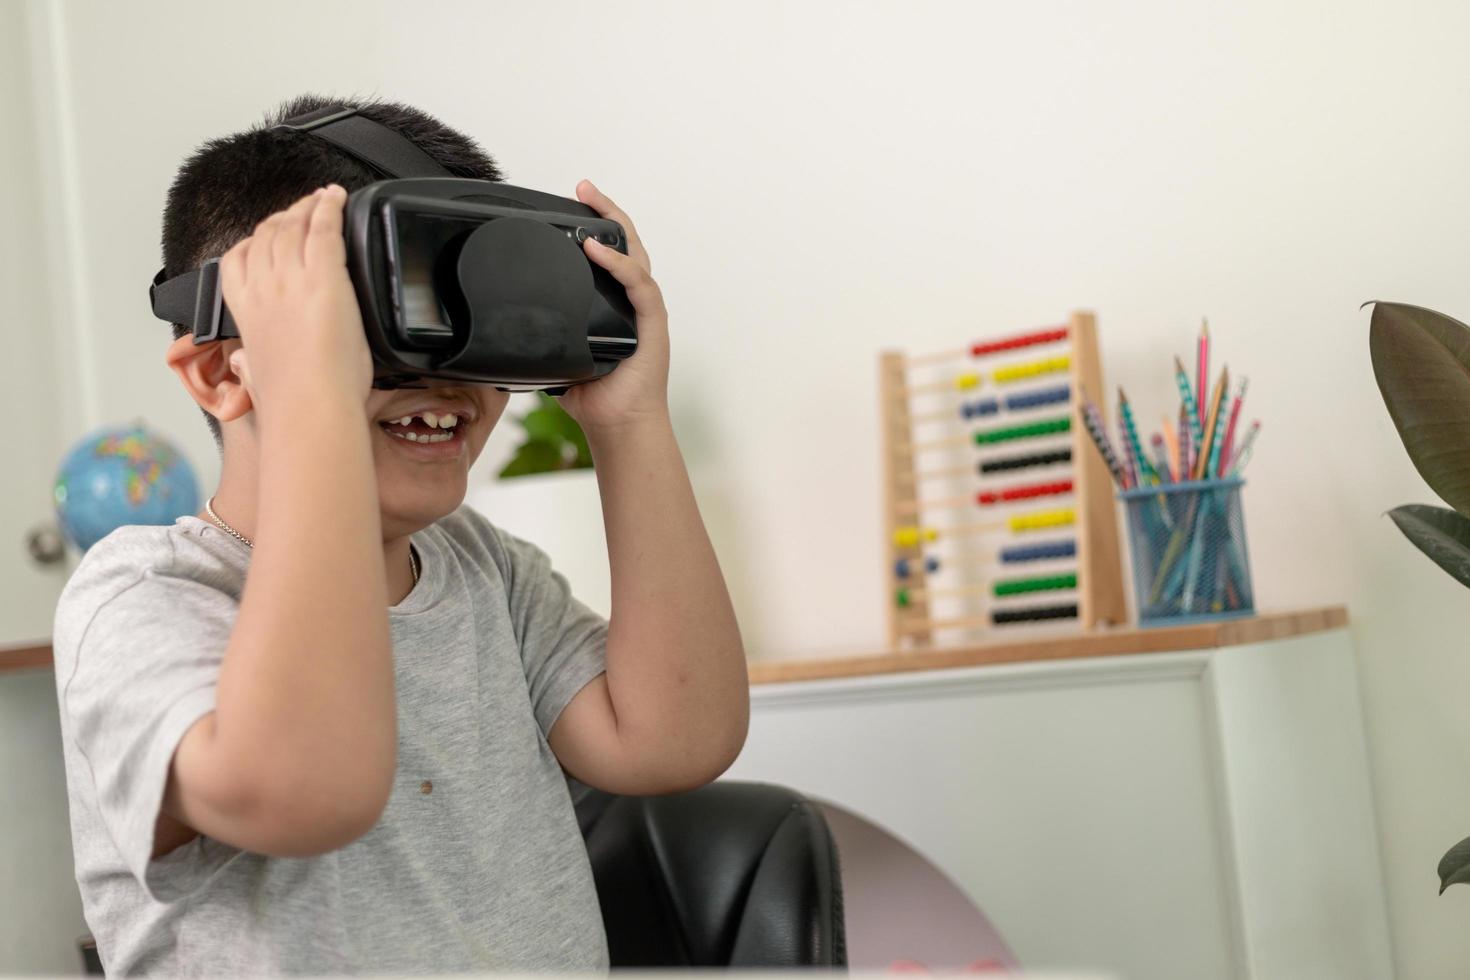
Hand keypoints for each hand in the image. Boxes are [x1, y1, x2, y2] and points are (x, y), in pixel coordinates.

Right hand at [218, 185, 371, 419]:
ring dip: (307, 208)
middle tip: (304, 209)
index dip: (255, 239)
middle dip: (285, 217)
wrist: (310, 407)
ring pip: (294, 227)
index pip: (238, 258)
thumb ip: (249, 362)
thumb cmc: (292, 401)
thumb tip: (244, 364)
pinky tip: (337, 197)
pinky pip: (324, 228)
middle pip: (268, 235)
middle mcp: (262, 288)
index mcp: (244, 309)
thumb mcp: (258, 376)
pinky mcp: (324, 278)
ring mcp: (291, 280)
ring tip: (322, 200)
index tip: (270, 231)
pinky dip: (330, 207)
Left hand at [556, 180, 669, 431]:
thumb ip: (539, 338)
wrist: (618, 427)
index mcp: (617, 306)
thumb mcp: (557, 358)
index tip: (574, 203)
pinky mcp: (652, 324)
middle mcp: (635, 302)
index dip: (596, 226)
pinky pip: (639, 285)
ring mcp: (646, 311)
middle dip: (607, 211)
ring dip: (615, 226)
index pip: (610, 256)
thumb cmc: (595, 397)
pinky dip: (619, 264)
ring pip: (636, 254)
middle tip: (584, 187)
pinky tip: (597, 250)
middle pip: (627, 243)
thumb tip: (499, 331)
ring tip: (592, 203)